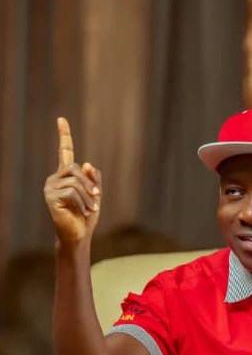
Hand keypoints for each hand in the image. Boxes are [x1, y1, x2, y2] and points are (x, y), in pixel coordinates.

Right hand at [44, 117, 101, 243]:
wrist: (79, 234)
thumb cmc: (86, 216)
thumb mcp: (95, 194)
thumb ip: (94, 179)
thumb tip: (88, 164)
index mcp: (67, 175)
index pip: (65, 152)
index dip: (64, 135)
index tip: (61, 119)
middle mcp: (56, 178)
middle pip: (76, 168)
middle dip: (91, 184)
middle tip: (97, 198)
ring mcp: (51, 187)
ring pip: (76, 181)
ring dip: (88, 196)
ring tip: (91, 209)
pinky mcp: (50, 196)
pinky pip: (72, 192)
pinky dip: (83, 202)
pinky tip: (84, 212)